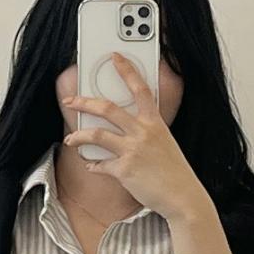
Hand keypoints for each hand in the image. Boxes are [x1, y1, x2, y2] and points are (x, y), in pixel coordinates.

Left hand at [63, 53, 207, 220]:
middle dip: (84, 102)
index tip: (115, 57)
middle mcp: (143, 132)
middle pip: (107, 108)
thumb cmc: (175, 172)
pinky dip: (93, 164)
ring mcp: (132, 150)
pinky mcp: (124, 170)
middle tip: (70, 101)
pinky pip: (100, 164)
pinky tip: (91, 164)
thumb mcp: (165, 143)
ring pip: (96, 135)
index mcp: (155, 122)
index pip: (140, 88)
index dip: (127, 70)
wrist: (183, 196)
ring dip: (78, 136)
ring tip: (71, 139)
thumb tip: (127, 129)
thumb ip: (147, 132)